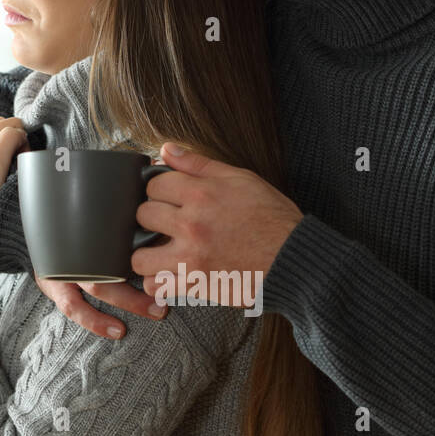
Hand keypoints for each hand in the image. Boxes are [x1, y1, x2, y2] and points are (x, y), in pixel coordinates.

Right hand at [36, 153, 168, 335]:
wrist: (14, 217)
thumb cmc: (57, 206)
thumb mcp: (78, 189)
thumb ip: (113, 180)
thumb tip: (157, 162)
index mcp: (83, 223)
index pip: (112, 233)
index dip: (142, 242)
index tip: (171, 245)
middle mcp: (72, 246)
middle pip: (110, 265)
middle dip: (143, 280)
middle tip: (171, 290)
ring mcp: (62, 267)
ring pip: (98, 288)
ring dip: (129, 302)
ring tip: (157, 310)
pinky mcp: (54, 284)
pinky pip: (74, 308)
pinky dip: (95, 321)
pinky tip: (117, 330)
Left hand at [132, 143, 302, 305]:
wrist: (294, 260)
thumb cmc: (272, 219)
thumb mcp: (241, 179)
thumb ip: (199, 164)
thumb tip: (167, 149)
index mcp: (201, 194)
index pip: (153, 184)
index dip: (159, 189)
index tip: (168, 197)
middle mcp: (191, 225)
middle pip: (143, 215)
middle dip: (152, 217)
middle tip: (166, 222)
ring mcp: (190, 257)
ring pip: (140, 256)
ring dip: (147, 253)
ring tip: (161, 250)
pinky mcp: (195, 284)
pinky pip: (158, 286)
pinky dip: (159, 282)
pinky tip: (168, 274)